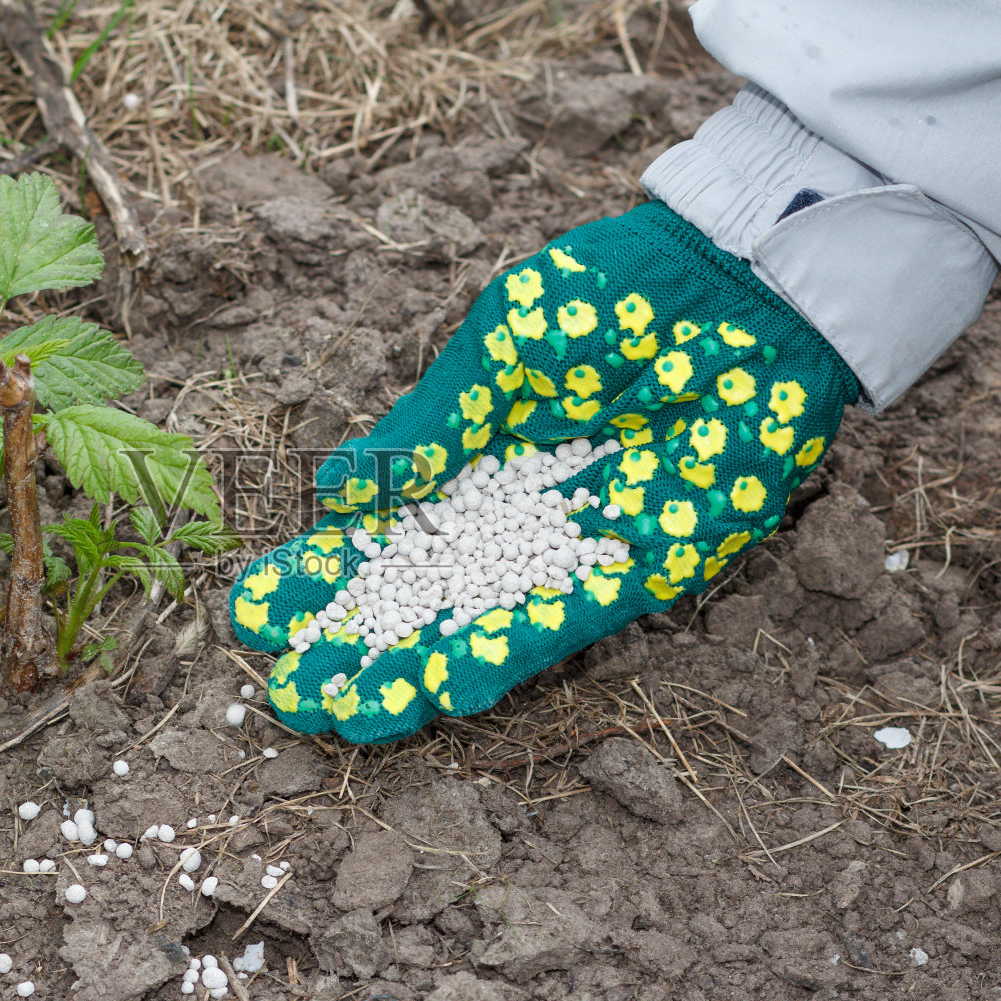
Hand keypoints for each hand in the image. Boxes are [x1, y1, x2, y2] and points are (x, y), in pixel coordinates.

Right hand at [230, 201, 857, 741]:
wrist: (740, 286)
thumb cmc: (612, 294)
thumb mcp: (500, 346)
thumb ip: (429, 425)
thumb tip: (339, 494)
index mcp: (467, 458)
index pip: (380, 533)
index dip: (322, 575)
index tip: (260, 614)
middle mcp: (512, 516)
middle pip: (419, 595)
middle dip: (355, 646)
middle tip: (290, 695)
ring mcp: (572, 548)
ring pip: (478, 625)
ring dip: (413, 673)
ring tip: (346, 713)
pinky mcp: (640, 567)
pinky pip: (562, 624)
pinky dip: (502, 657)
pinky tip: (442, 690)